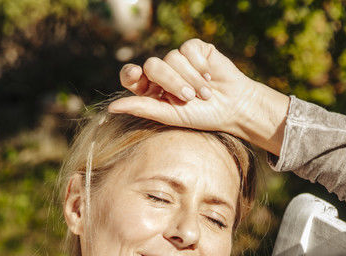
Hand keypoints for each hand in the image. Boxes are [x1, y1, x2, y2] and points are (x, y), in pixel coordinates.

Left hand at [108, 39, 289, 154]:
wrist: (233, 107)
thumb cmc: (201, 117)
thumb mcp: (171, 115)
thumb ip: (143, 108)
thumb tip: (111, 108)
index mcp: (152, 89)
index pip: (132, 76)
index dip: (131, 74)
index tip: (136, 76)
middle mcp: (163, 71)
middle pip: (153, 65)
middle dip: (171, 82)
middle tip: (189, 97)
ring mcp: (178, 58)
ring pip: (172, 57)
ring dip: (190, 78)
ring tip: (205, 93)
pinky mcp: (195, 49)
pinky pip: (188, 49)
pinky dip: (199, 65)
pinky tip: (210, 76)